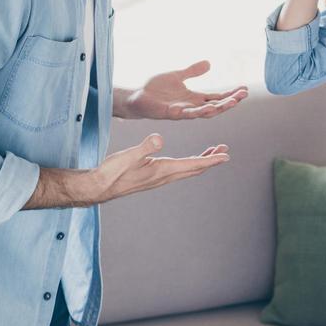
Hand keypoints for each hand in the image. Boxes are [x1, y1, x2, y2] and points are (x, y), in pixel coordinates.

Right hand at [91, 134, 229, 203]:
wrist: (99, 186)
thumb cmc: (112, 172)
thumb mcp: (128, 156)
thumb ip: (145, 147)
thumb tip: (160, 138)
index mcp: (162, 170)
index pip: (192, 165)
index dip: (211, 160)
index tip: (226, 156)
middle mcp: (164, 176)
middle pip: (194, 169)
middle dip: (211, 160)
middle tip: (225, 152)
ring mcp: (158, 178)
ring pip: (186, 170)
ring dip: (201, 162)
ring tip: (212, 153)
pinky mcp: (153, 176)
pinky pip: (177, 171)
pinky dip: (188, 163)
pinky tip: (187, 160)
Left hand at [124, 61, 247, 119]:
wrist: (137, 96)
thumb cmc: (156, 89)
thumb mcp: (178, 76)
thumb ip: (192, 71)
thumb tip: (209, 63)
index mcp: (193, 99)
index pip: (217, 98)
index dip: (230, 95)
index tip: (245, 90)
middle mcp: (190, 107)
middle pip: (214, 107)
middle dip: (229, 102)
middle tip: (242, 96)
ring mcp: (180, 111)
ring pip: (202, 113)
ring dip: (216, 109)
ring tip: (230, 103)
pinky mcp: (167, 113)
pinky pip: (180, 114)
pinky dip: (188, 112)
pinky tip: (199, 109)